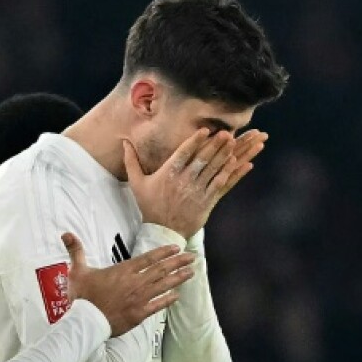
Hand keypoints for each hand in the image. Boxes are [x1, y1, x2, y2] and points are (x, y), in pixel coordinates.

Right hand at [62, 232, 194, 336]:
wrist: (86, 322)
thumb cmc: (82, 296)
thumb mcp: (78, 271)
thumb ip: (76, 251)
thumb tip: (66, 234)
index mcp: (123, 271)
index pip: (148, 258)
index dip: (164, 252)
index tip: (176, 248)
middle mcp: (135, 282)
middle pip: (161, 269)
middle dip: (178, 262)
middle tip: (192, 257)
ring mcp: (139, 298)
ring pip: (163, 285)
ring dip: (178, 278)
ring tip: (191, 272)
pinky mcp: (140, 314)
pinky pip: (158, 305)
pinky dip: (168, 299)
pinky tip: (177, 296)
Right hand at [123, 128, 264, 237]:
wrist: (163, 231)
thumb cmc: (150, 206)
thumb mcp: (137, 183)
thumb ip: (131, 161)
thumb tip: (124, 142)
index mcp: (168, 173)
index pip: (184, 152)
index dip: (195, 140)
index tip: (205, 130)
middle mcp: (184, 181)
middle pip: (202, 159)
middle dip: (214, 145)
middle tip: (225, 133)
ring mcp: (196, 191)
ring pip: (213, 169)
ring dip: (224, 155)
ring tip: (233, 143)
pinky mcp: (206, 201)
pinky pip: (220, 184)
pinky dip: (229, 173)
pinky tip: (237, 163)